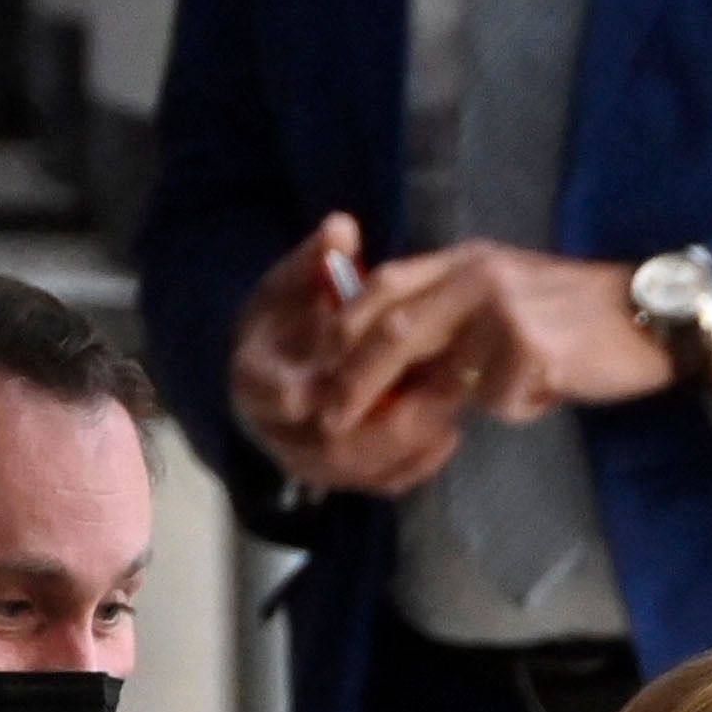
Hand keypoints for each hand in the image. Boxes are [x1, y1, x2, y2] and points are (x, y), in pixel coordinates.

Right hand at [231, 215, 452, 496]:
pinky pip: (383, 483)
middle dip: (394, 416)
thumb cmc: (287, 324)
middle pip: (335, 445)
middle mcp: (277, 434)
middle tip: (447, 384)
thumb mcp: (292, 286)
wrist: (275, 371)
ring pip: (363, 470)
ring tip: (455, 402)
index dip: (342, 379)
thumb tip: (341, 228)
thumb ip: (314, 262)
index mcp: (256, 381)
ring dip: (414, 440)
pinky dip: (419, 463)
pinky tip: (450, 431)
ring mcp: (309, 464)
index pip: (290, 396)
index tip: (395, 344)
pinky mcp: (342, 482)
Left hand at [322, 242, 670, 435]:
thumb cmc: (580, 314)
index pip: (384, 286)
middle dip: (357, 379)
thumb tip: (399, 358)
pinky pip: (500, 400)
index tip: (322, 370)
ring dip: (450, 404)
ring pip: (446, 374)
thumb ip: (455, 312)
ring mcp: (505, 311)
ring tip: (471, 410)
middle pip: (393, 328)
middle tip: (333, 418)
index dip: (343, 329)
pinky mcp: (534, 349)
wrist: (654, 314)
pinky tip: (547, 391)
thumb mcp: (507, 291)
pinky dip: (516, 407)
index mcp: (466, 260)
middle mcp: (479, 277)